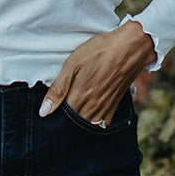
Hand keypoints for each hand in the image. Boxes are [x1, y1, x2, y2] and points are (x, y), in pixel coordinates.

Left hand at [39, 21, 156, 125]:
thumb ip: (58, 89)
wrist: (130, 48)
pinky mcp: (114, 106)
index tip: (48, 116)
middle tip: (58, 119)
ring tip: (71, 119)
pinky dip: (94, 126)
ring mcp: (105, 108)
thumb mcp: (73, 64)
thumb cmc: (100, 51)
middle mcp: (92, 107)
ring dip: (79, 127)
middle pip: (74, 126)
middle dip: (65, 125)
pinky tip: (88, 118)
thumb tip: (44, 111)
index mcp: (79, 97)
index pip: (61, 119)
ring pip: (88, 128)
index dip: (53, 119)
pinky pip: (103, 125)